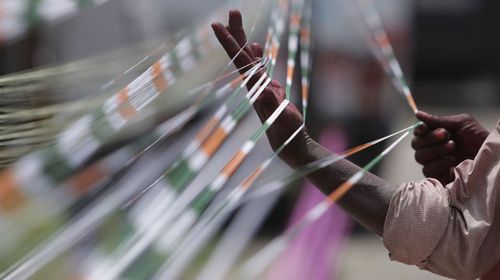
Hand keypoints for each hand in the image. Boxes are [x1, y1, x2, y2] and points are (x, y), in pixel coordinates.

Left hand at [211, 10, 305, 157]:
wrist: (287, 141)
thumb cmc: (286, 131)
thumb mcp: (282, 118)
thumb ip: (274, 105)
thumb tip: (267, 89)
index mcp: (255, 86)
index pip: (241, 59)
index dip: (230, 42)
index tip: (217, 25)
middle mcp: (254, 83)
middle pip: (242, 53)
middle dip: (236, 31)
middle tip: (232, 11)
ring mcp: (260, 85)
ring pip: (249, 57)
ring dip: (243, 39)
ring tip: (236, 20)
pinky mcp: (268, 88)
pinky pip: (260, 67)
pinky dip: (257, 55)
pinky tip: (256, 46)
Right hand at [412, 111, 488, 183]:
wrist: (491, 157)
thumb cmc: (479, 139)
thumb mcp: (462, 123)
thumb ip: (439, 119)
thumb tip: (418, 114)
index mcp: (436, 135)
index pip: (418, 133)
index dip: (418, 129)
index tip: (424, 128)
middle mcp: (433, 148)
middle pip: (416, 144)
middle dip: (429, 138)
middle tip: (445, 135)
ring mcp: (435, 163)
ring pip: (420, 156)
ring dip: (435, 150)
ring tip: (452, 146)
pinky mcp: (438, 176)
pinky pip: (427, 170)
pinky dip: (438, 163)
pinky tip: (451, 160)